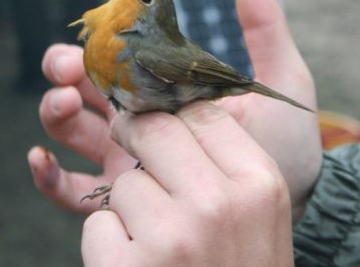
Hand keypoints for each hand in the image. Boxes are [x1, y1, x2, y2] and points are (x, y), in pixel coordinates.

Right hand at [29, 0, 321, 219]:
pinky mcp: (119, 198)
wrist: (292, 204)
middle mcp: (141, 120)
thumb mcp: (277, 81)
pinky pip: (69, 190)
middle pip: (84, 87)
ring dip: (54, 110)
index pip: (120, 58)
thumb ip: (263, 29)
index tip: (94, 34)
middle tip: (67, 68)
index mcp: (166, 88)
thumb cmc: (285, 143)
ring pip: (70, 129)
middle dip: (65, 70)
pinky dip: (46, 174)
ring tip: (63, 101)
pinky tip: (41, 157)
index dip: (98, 44)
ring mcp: (126, 158)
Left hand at [82, 102, 293, 265]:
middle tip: (135, 151)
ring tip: (159, 241)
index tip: (159, 121)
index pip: (202, 113)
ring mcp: (172, 236)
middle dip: (135, 136)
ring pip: (122, 183)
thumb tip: (174, 109)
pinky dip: (110, 244)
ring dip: (129, 208)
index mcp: (258, 181)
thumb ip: (227, 159)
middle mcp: (218, 202)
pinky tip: (141, 266)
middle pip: (153, 130)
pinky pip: (98, 224)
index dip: (172, 112)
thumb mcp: (261, 212)